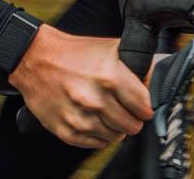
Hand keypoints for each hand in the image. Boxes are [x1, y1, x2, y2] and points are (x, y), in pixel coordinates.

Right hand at [8, 24, 152, 149]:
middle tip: (124, 107)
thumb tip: (158, 75)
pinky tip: (94, 119)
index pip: (144, 106)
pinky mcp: (67, 131)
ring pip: (115, 137)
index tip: (140, 103)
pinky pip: (96, 144)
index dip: (144, 105)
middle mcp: (95, 99)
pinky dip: (99, 135)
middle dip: (132, 117)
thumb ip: (136, 64)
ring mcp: (80, 118)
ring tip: (106, 111)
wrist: (35, 59)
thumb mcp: (109, 48)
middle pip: (132, 125)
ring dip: (115, 127)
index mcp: (109, 76)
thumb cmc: (73, 53)